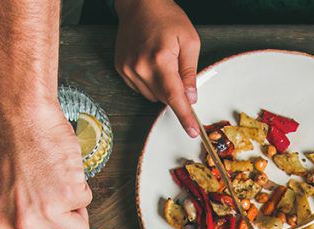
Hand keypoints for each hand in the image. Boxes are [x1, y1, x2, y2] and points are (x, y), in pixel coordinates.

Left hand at [0, 104, 91, 228]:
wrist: (21, 118)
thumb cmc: (13, 149)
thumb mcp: (7, 195)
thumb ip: (25, 225)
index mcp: (3, 226)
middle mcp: (24, 224)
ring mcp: (48, 212)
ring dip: (76, 213)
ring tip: (59, 187)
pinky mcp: (69, 196)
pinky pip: (87, 204)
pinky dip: (80, 188)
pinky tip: (63, 172)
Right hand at [114, 0, 200, 137]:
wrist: (139, 4)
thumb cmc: (167, 17)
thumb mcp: (189, 41)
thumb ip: (190, 72)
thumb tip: (191, 97)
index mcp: (161, 59)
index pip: (175, 97)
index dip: (185, 116)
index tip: (192, 131)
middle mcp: (141, 67)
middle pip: (163, 98)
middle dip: (175, 92)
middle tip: (179, 71)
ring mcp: (128, 69)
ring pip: (151, 96)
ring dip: (162, 88)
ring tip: (163, 62)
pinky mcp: (121, 69)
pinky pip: (140, 88)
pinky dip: (150, 82)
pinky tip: (152, 63)